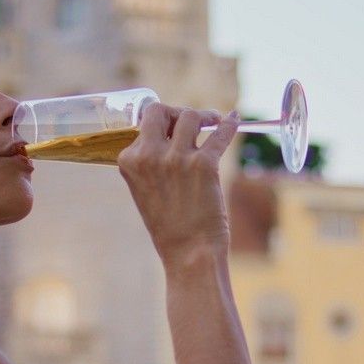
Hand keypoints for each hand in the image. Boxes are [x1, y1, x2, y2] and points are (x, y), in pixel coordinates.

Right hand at [117, 103, 239, 267]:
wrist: (188, 253)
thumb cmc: (170, 226)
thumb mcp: (146, 189)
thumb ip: (152, 160)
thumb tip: (175, 131)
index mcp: (130, 161)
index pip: (144, 123)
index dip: (163, 123)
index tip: (176, 128)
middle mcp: (149, 156)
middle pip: (161, 110)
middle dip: (178, 112)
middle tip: (195, 122)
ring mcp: (176, 159)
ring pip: (191, 116)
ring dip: (205, 117)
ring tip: (215, 122)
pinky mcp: (203, 165)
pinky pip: (220, 133)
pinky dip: (230, 124)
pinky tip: (234, 119)